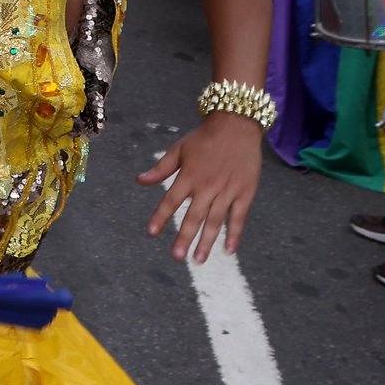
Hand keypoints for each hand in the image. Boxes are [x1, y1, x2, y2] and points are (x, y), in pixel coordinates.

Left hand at [138, 113, 263, 260]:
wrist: (237, 124)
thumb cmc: (205, 138)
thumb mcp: (179, 149)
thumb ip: (161, 168)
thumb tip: (139, 180)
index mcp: (189, 175)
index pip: (171, 200)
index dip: (160, 216)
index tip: (151, 233)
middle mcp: (207, 185)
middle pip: (194, 216)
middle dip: (184, 237)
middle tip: (177, 257)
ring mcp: (228, 190)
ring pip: (216, 221)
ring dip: (207, 241)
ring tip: (198, 259)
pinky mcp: (245, 192)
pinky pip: (239, 217)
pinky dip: (234, 234)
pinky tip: (228, 250)